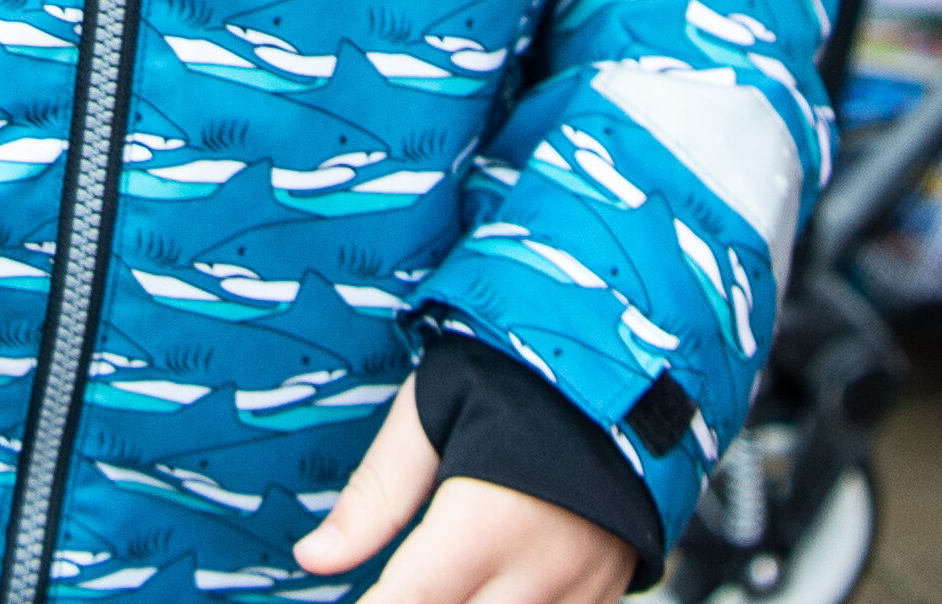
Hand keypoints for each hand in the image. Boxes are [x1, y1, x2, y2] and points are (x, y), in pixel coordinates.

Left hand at [297, 391, 636, 603]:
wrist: (627, 362)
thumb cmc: (517, 375)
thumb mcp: (430, 411)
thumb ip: (375, 494)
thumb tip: (314, 558)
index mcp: (488, 518)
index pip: (410, 601)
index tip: (351, 602)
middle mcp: (541, 567)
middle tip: (390, 582)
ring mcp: (582, 588)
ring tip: (442, 576)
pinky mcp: (607, 592)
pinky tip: (483, 586)